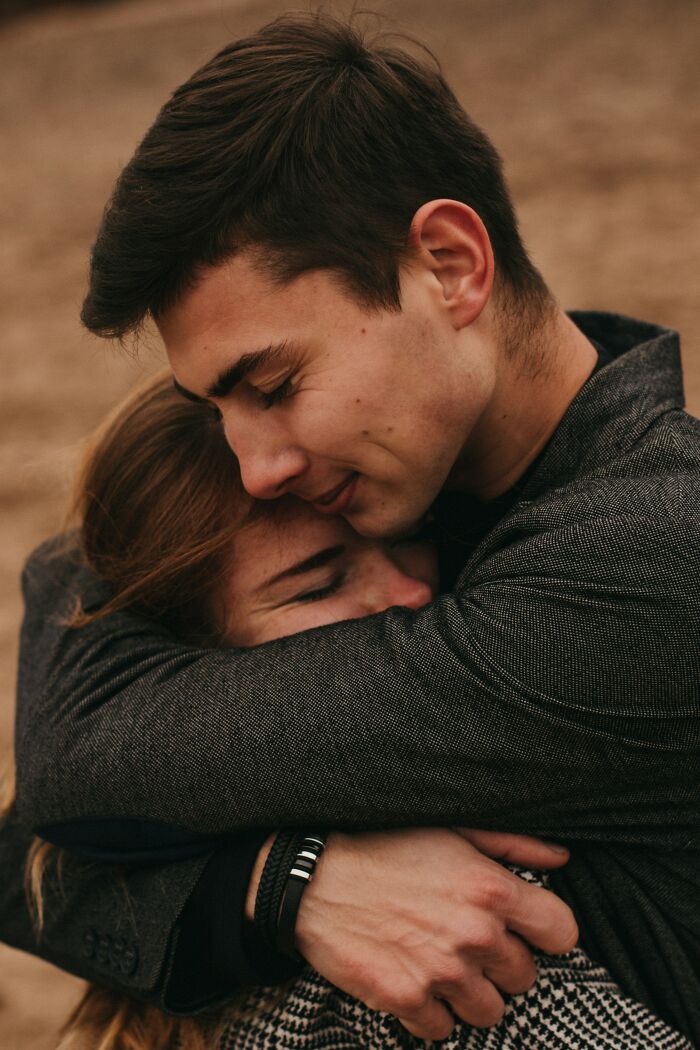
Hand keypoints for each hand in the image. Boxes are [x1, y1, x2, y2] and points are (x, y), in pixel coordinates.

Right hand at [294, 827, 577, 1040]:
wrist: (313, 877)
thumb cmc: (384, 844)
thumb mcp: (452, 828)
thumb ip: (512, 843)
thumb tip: (561, 857)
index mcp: (491, 889)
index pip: (562, 933)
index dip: (546, 931)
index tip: (525, 928)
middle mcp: (474, 935)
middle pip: (525, 977)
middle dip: (502, 962)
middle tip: (469, 941)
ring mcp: (441, 972)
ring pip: (489, 1012)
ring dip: (471, 992)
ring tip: (442, 962)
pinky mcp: (407, 1000)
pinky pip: (443, 1030)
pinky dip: (432, 1011)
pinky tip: (414, 978)